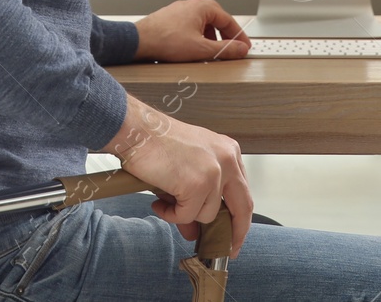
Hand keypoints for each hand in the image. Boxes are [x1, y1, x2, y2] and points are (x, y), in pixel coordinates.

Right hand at [103, 95, 253, 258]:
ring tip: (165, 201)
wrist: (137, 130)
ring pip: (208, 214)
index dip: (240, 219)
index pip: (244, 192)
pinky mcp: (197, 184)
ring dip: (184, 214)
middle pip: (243, 208)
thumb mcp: (186, 171)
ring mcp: (214, 172)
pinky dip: (171, 215)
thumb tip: (195, 231)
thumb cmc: (158, 143)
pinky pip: (187, 215)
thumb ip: (198, 200)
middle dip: (235, 233)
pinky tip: (159, 202)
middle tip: (226, 249)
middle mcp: (227, 159)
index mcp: (229, 151)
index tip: (234, 236)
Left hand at [134, 0, 250, 62]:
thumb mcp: (202, 49)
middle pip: (217, 19)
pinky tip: (196, 48)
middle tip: (233, 48)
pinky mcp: (171, 18)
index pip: (228, 20)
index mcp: (203, 7)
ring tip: (214, 51)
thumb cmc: (166, 41)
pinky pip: (192, 25)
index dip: (239, 36)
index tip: (244, 47)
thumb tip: (240, 49)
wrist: (139, 41)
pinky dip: (199, 36)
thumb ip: (224, 49)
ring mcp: (180, 10)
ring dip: (212, 36)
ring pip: (204, 23)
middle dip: (226, 35)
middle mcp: (192, 5)